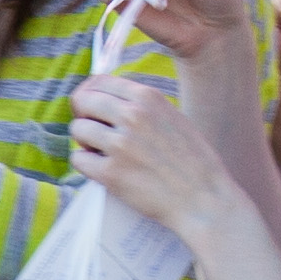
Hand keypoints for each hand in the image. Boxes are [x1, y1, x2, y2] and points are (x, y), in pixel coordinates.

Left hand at [72, 74, 239, 242]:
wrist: (203, 197)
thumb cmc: (191, 160)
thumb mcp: (172, 117)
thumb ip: (141, 106)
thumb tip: (105, 100)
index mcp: (149, 97)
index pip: (100, 82)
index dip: (90, 94)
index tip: (90, 107)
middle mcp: (132, 115)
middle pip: (83, 101)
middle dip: (83, 115)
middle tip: (93, 131)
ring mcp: (120, 145)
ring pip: (78, 129)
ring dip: (85, 141)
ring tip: (102, 152)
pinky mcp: (111, 173)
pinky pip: (79, 159)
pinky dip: (86, 164)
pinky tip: (102, 168)